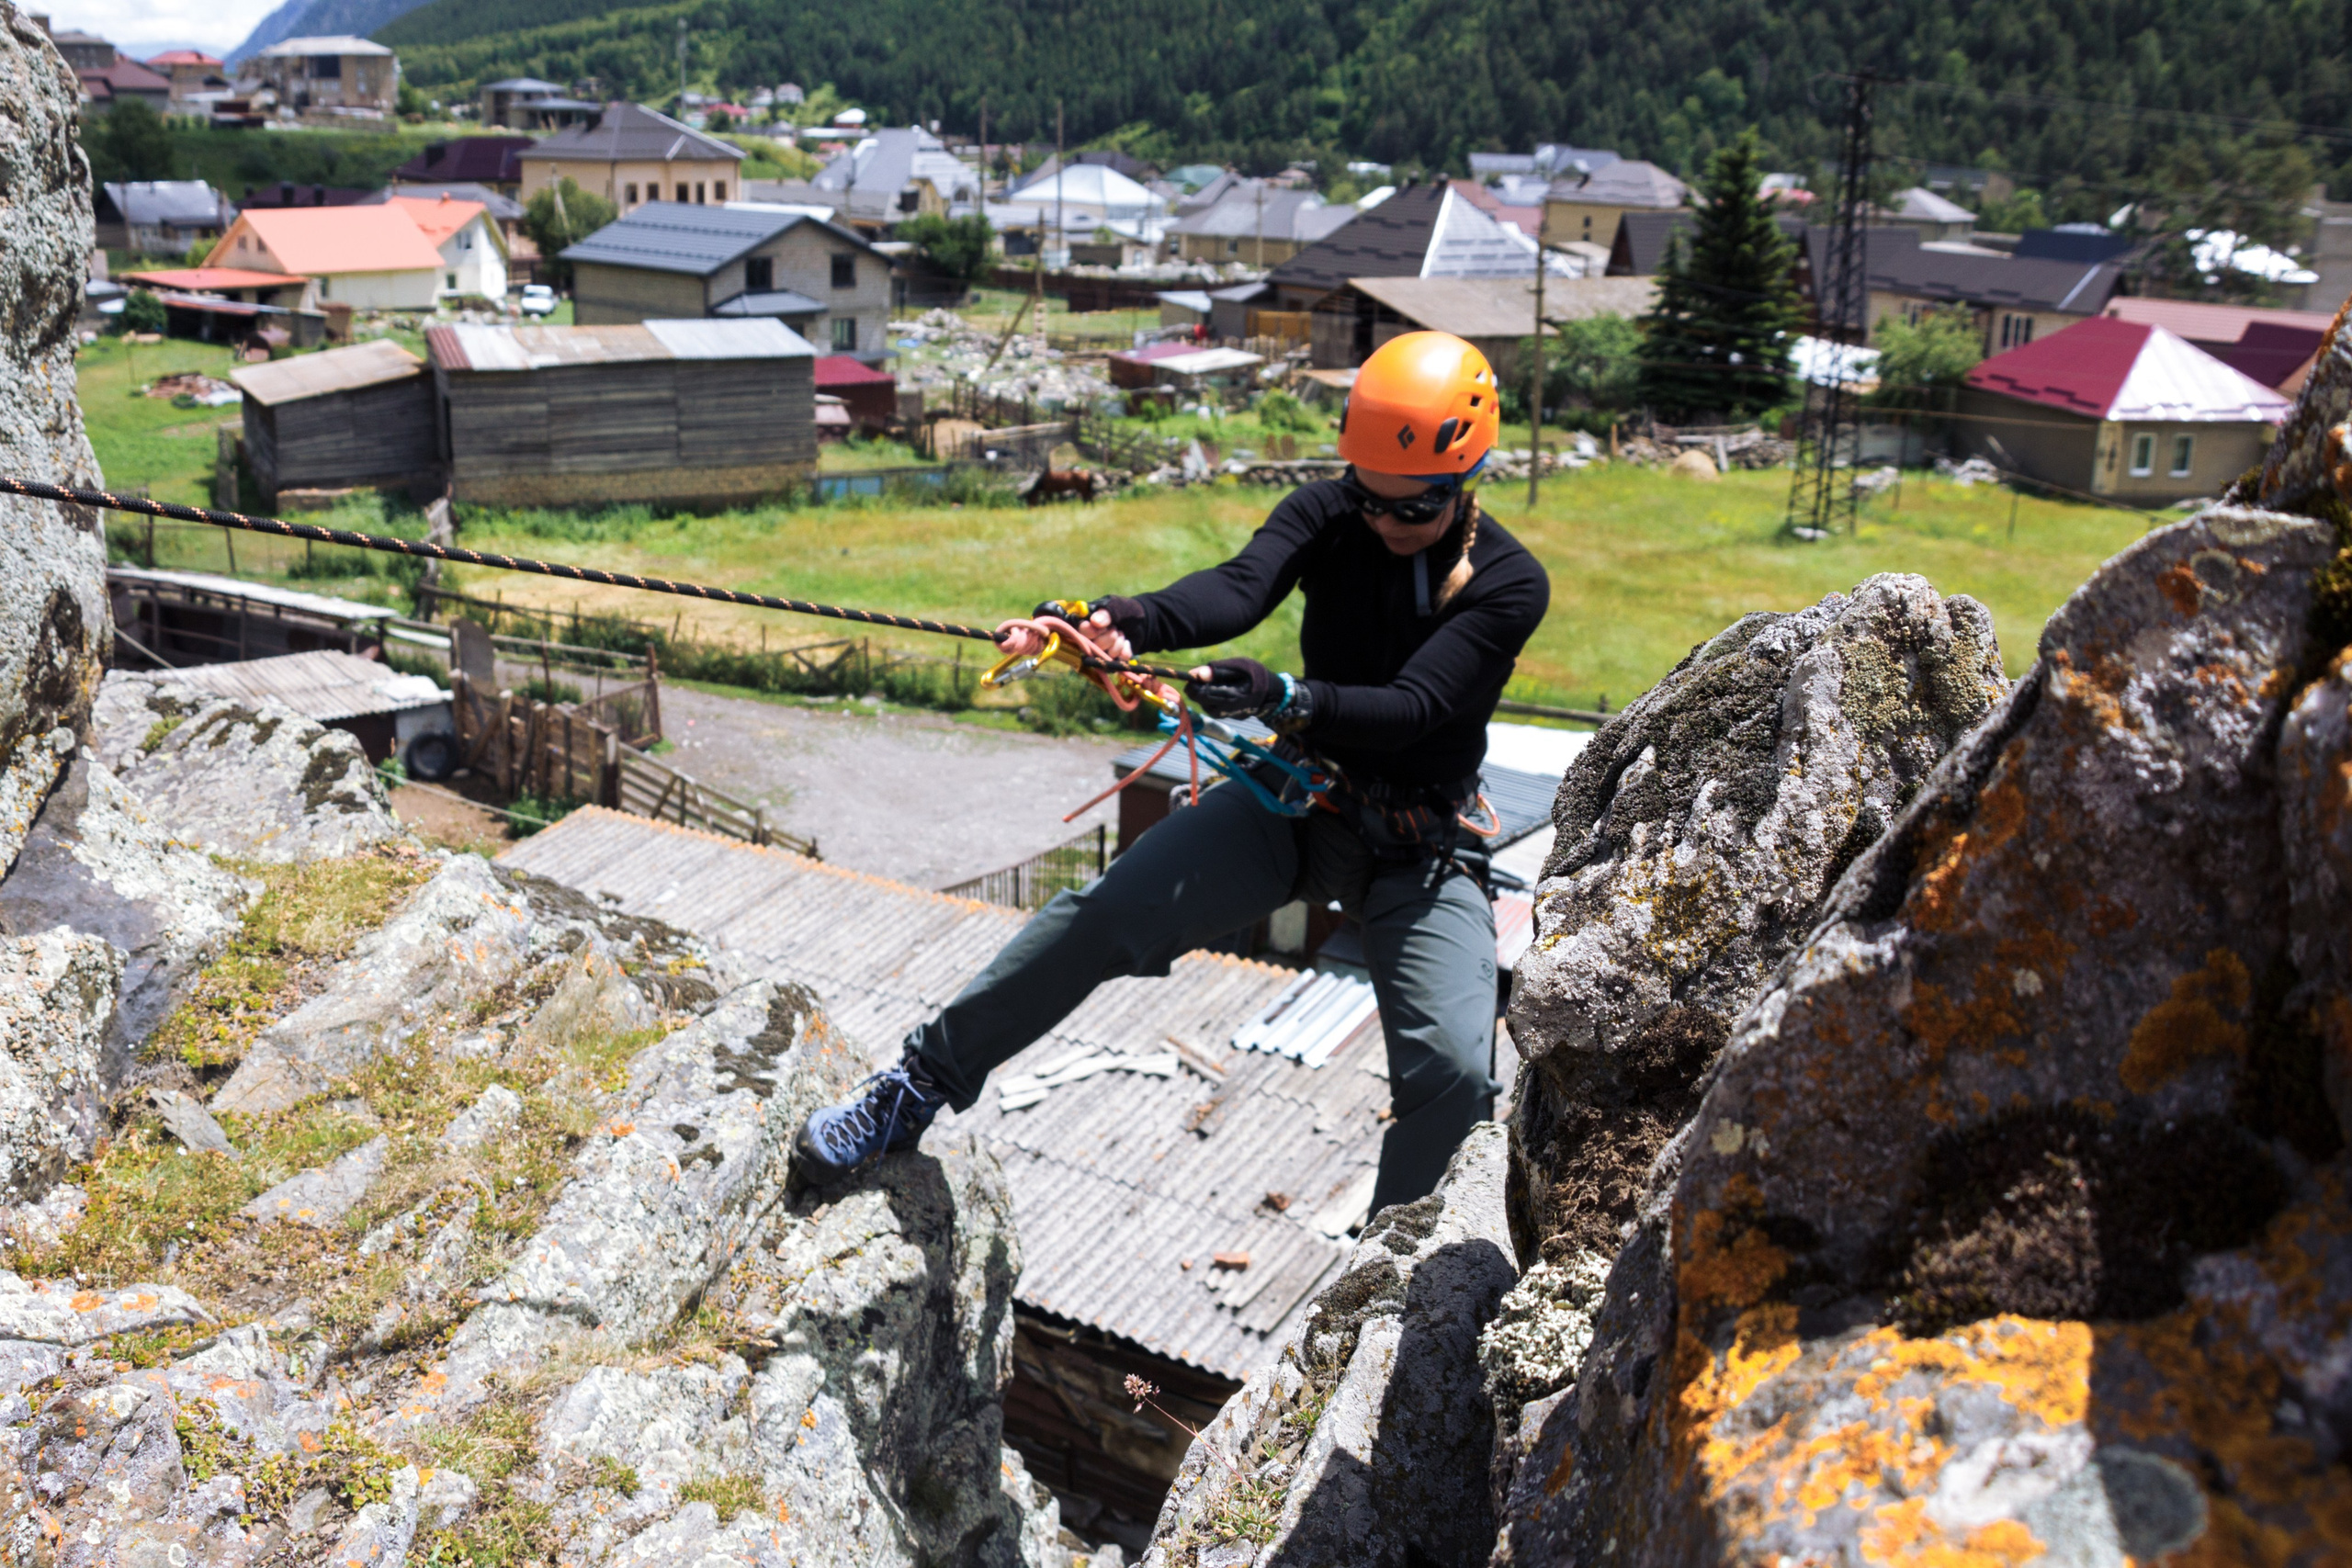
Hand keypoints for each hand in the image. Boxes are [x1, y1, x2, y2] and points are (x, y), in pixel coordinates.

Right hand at [1009, 596, 1140, 662]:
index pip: (1080, 633)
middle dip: (1109, 636)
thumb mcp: (1116, 606)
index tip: (1101, 625)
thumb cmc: (1124, 610)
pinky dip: (1125, 651)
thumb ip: (1106, 613)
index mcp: (1083, 623)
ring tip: (1120, 633)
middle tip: (1114, 628)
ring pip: (1106, 656)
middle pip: (1094, 647)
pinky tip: (1125, 643)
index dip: (1092, 632)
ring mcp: (1097, 652)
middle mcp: (1087, 639)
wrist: (1142, 620)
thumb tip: (1095, 622)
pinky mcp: (1109, 661)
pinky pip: (1117, 661)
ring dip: (1118, 643)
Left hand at [1186, 657, 1281, 718]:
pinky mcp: (1223, 715)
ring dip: (1203, 691)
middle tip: (1208, 676)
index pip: (1197, 693)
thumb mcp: (1238, 667)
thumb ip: (1217, 670)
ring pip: (1201, 701)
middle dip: (1198, 685)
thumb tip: (1195, 673)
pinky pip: (1208, 705)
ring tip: (1218, 683)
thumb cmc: (1254, 676)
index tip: (1198, 672)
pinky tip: (1220, 690)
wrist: (1270, 695)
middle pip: (1196, 697)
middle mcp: (1222, 709)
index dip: (1192, 682)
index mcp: (1226, 696)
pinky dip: (1209, 696)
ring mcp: (1222, 714)